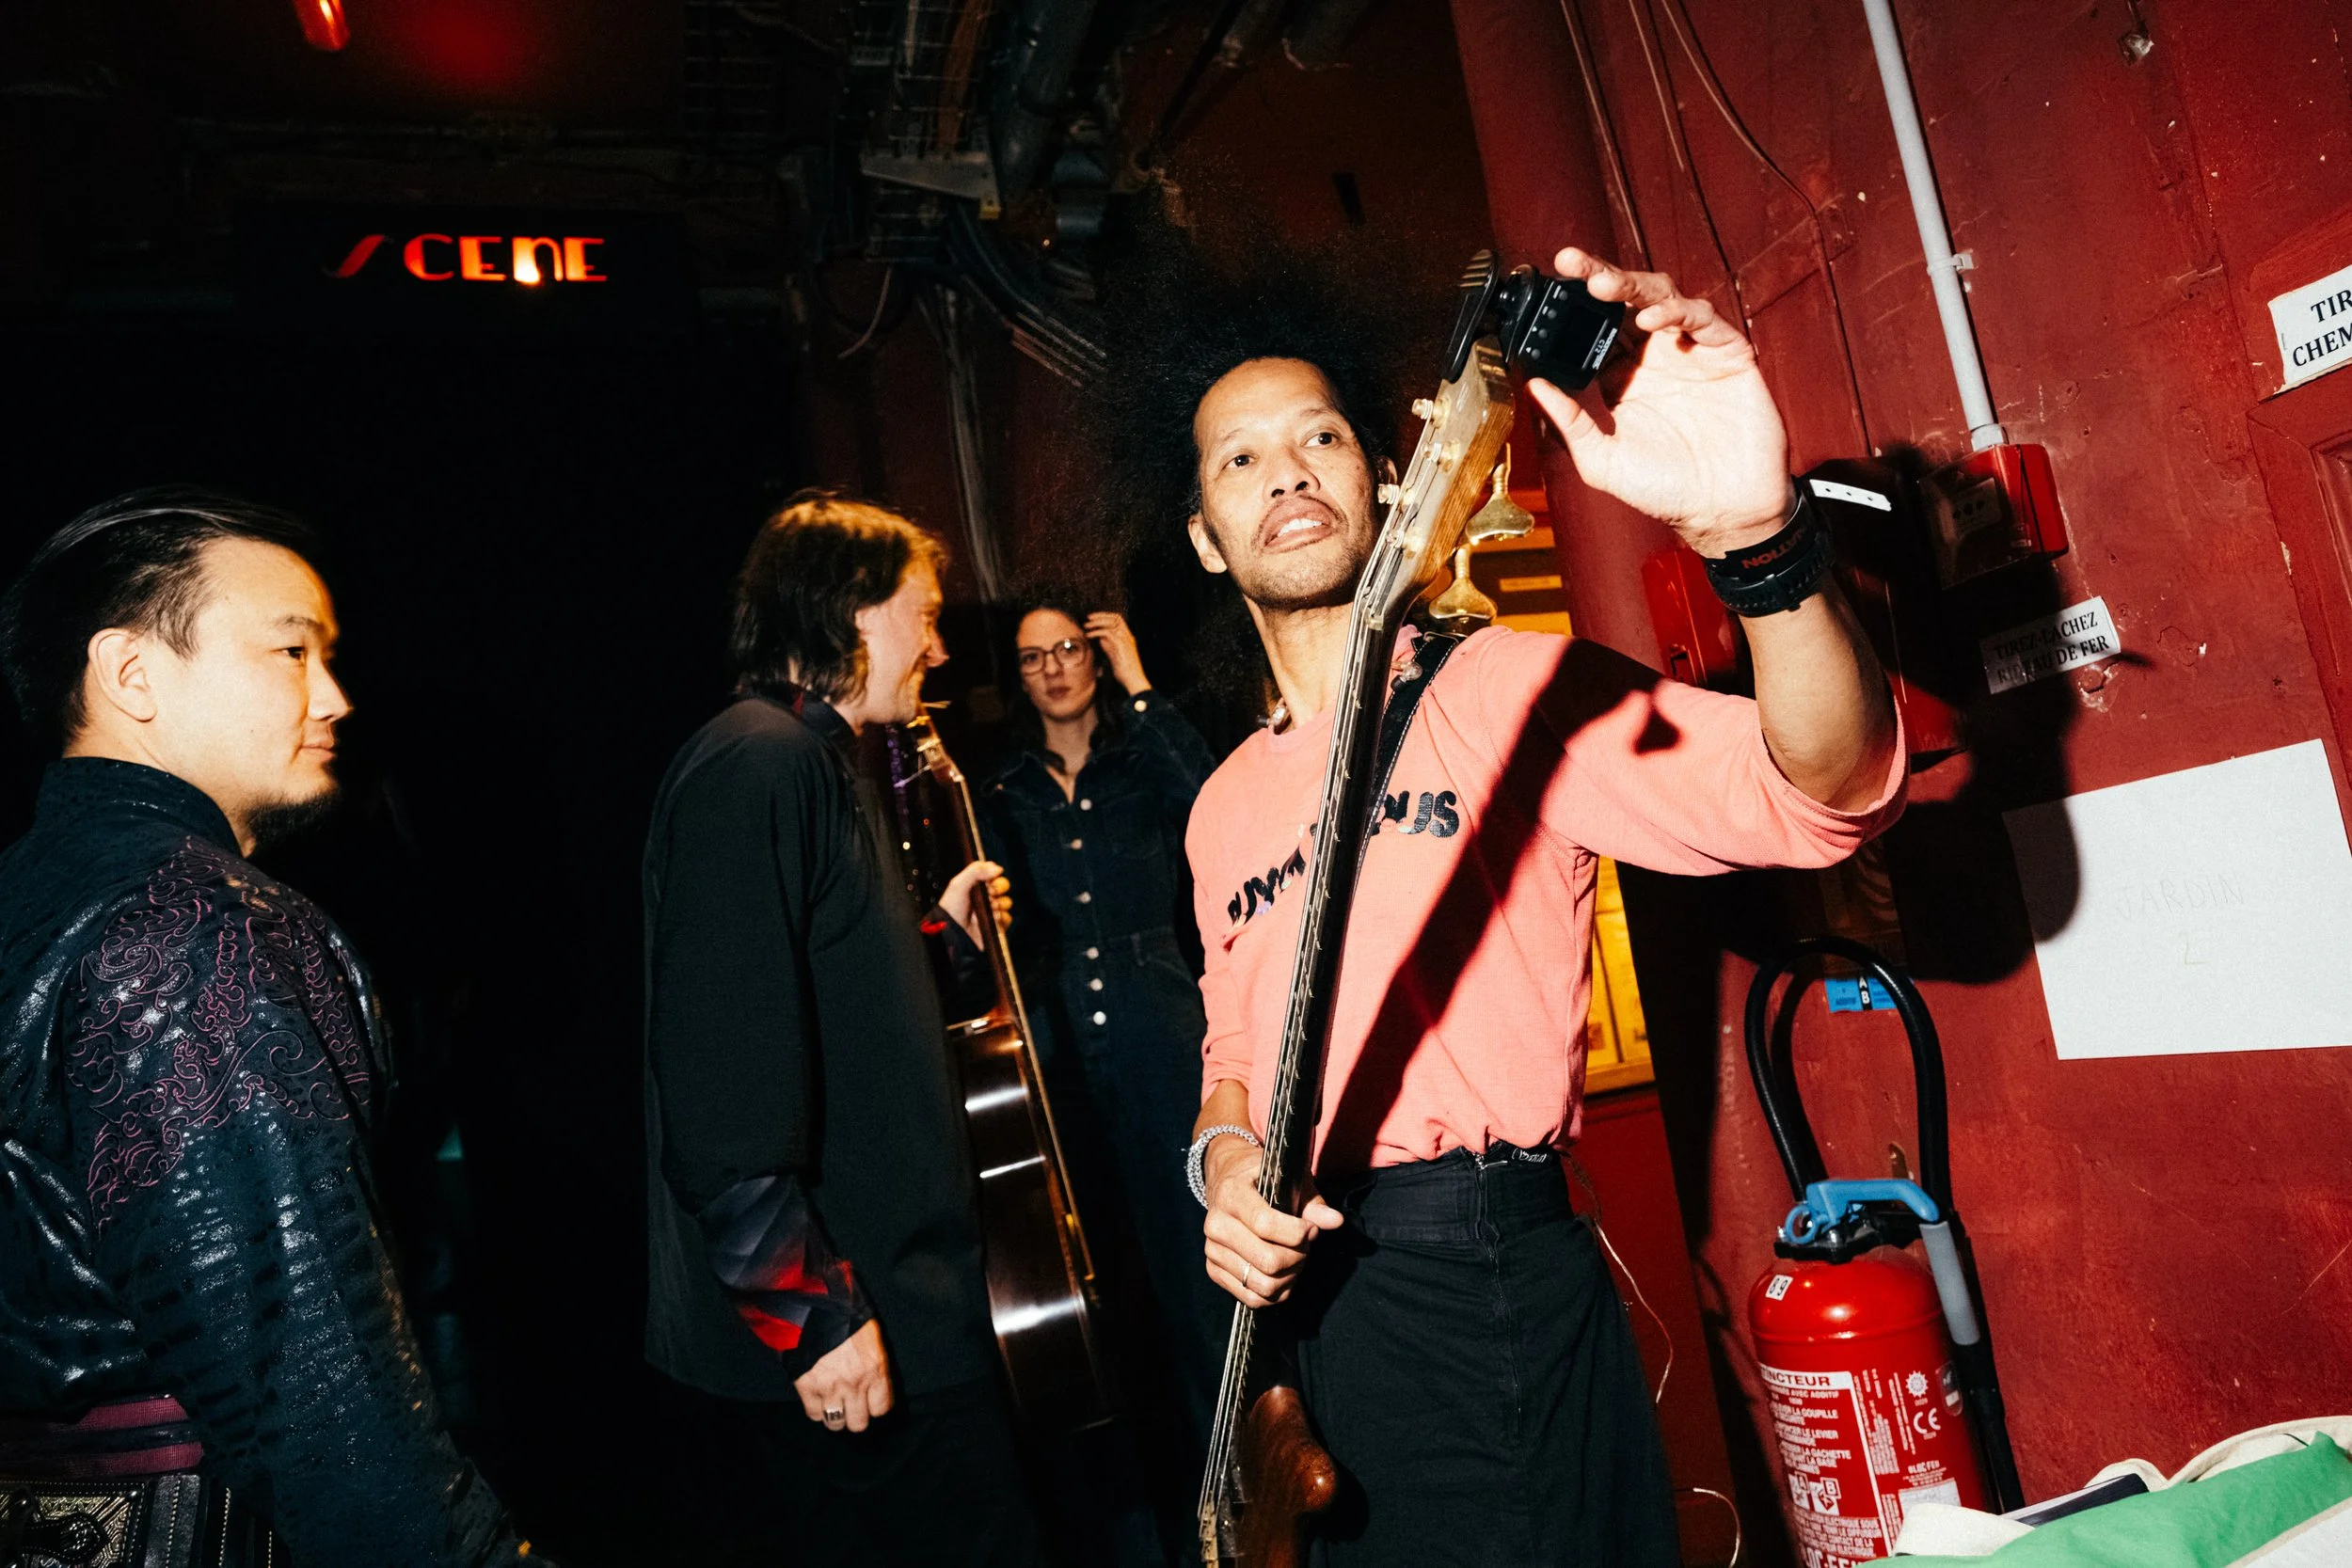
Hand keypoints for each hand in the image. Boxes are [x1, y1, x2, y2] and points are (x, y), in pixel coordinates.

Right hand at [794, 1319, 891, 1432]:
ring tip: (832, 1406)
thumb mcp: (872, 1339)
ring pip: (836, 1423)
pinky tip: (817, 1399)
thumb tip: (874, 1384)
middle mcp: (855, 1384)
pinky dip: (816, 1410)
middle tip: (850, 1408)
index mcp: (875, 1370)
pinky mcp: (807, 1387)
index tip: (869, 1404)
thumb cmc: (848, 1318)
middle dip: (854, 1418)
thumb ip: (875, 1365)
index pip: (881, 1408)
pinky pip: (814, 1414)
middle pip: (859, 1423)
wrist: (816, 1306)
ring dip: (834, 1417)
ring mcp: (830, 1388)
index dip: (874, 1408)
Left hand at [942, 859, 1011, 946]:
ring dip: (1001, 902)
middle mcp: (984, 898)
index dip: (994, 874)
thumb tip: (998, 868)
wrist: (952, 930)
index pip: (992, 874)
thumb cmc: (952, 907)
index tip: (990, 877)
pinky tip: (993, 917)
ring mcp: (990, 911)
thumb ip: (976, 871)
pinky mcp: (995, 925)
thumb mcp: (959, 884)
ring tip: (991, 906)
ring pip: (1006, 901)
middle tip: (991, 892)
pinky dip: (1002, 916)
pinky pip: (1007, 917)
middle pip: (1002, 886)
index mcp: (975, 886)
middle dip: (1000, 887)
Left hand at [1086, 612, 1149, 694]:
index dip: (1106, 616)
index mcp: (1128, 637)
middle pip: (1116, 617)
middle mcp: (1128, 636)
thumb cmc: (1124, 672)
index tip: (1093, 618)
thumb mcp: (1114, 656)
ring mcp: (1126, 639)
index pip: (1118, 619)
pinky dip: (1096, 632)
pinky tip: (1089, 635)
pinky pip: (1107, 633)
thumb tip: (1100, 638)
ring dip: (1097, 622)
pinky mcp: (1121, 645)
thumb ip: (1109, 646)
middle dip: (1100, 615)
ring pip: (1111, 623)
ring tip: (1086, 626)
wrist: (1133, 681)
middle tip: (1088, 618)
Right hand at [1201, 1136, 1343, 1306]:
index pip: (1265, 1224)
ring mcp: (1212, 1250)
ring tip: (1295, 1259)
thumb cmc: (1264, 1182)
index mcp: (1231, 1194)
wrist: (1227, 1186)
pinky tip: (1283, 1275)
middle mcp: (1216, 1224)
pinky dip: (1275, 1292)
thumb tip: (1335, 1221)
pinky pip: (1251, 1298)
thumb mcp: (1289, 1180)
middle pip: (1268, 1261)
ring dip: (1289, 1277)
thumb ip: (1311, 1202)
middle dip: (1297, 1257)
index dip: (1297, 1233)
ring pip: (1263, 1284)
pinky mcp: (1213, 1270)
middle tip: (1305, 1245)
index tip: (1311, 1229)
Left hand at [1525, 247, 1789, 557]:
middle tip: (1570, 263)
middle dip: (1596, 276)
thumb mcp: (1601, 460)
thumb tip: (1533, 383)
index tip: (1547, 288)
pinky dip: (1677, 312)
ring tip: (1604, 287)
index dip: (1571, 305)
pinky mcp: (1726, 352)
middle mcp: (1652, 356)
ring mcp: (1689, 351)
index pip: (1590, 327)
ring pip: (1660, 297)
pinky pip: (1702, 318)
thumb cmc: (1663, 491)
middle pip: (1622, 301)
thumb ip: (1569, 421)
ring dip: (1632, 286)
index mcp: (1618, 377)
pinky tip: (1653, 321)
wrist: (1723, 509)